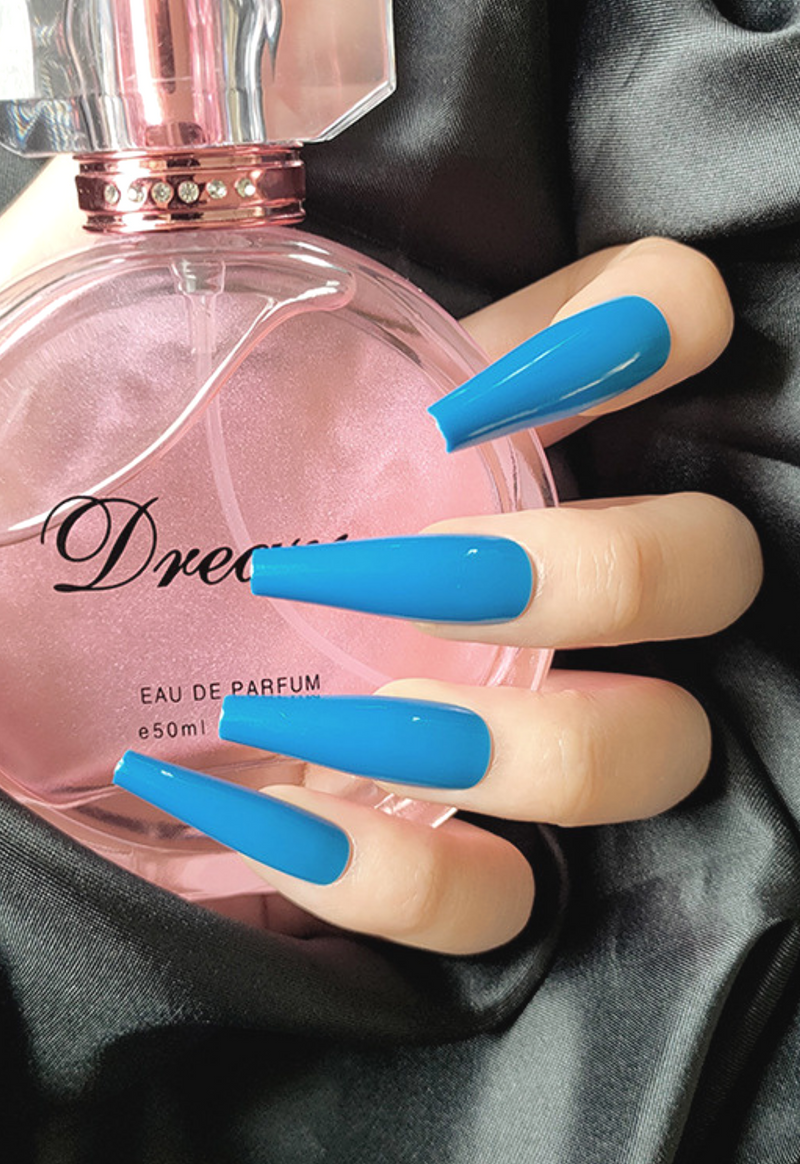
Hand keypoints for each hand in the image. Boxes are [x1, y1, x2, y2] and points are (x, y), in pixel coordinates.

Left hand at [116, 238, 762, 952]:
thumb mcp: (104, 346)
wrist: (11, 680)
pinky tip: (290, 822)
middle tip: (424, 579)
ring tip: (353, 717)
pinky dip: (411, 876)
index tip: (489, 389)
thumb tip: (196, 182)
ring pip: (654, 748)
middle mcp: (513, 574)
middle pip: (710, 566)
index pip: (655, 332)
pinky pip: (502, 901)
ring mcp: (488, 725)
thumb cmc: (49, 502)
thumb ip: (166, 259)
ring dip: (532, 739)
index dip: (644, 332)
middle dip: (610, 570)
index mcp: (456, 428)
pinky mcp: (425, 856)